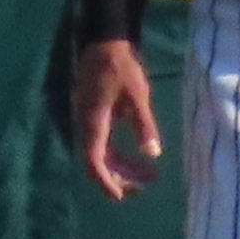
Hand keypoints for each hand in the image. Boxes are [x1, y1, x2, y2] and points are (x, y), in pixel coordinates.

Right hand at [73, 38, 162, 200]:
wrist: (104, 42)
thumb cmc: (121, 67)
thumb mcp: (137, 95)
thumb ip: (144, 125)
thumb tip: (153, 154)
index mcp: (93, 124)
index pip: (94, 163)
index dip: (106, 182)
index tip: (122, 196)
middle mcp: (87, 127)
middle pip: (99, 163)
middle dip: (121, 178)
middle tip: (146, 184)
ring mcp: (89, 122)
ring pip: (102, 155)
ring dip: (123, 167)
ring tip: (149, 174)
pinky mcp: (95, 117)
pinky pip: (104, 144)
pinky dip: (120, 154)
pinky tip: (139, 155)